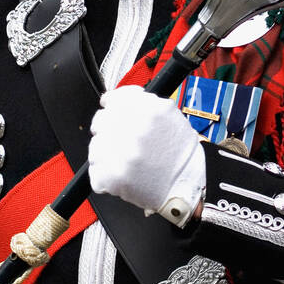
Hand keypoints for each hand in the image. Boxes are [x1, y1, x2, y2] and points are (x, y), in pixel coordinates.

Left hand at [88, 86, 205, 226]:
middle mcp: (132, 130)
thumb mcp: (167, 113)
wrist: (188, 184)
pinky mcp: (112, 177)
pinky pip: (95, 170)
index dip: (111, 105)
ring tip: (128, 160)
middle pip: (101, 121)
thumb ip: (140, 102)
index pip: (112, 99)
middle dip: (109, 129)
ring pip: (96, 146)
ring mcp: (120, 155)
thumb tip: (111, 99)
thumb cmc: (179, 152)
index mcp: (146, 110)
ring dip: (107, 152)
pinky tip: (124, 173)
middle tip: (124, 141)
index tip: (110, 108)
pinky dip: (106, 173)